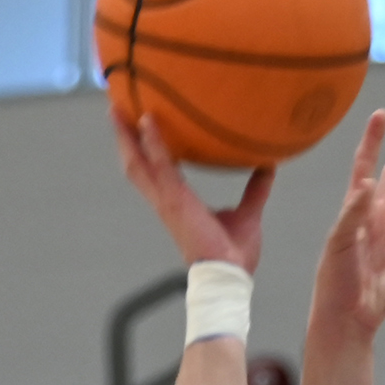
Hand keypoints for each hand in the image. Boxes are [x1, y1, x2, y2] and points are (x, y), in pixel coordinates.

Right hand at [112, 114, 271, 269]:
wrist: (229, 276)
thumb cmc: (234, 254)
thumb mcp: (248, 213)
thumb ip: (255, 188)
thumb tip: (268, 165)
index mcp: (177, 202)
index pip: (152, 170)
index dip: (141, 148)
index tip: (136, 123)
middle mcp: (165, 200)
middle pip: (135, 164)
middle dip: (123, 137)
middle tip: (115, 108)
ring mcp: (167, 201)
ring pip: (137, 163)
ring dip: (125, 135)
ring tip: (116, 108)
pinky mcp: (175, 202)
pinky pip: (161, 166)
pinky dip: (154, 144)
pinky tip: (149, 120)